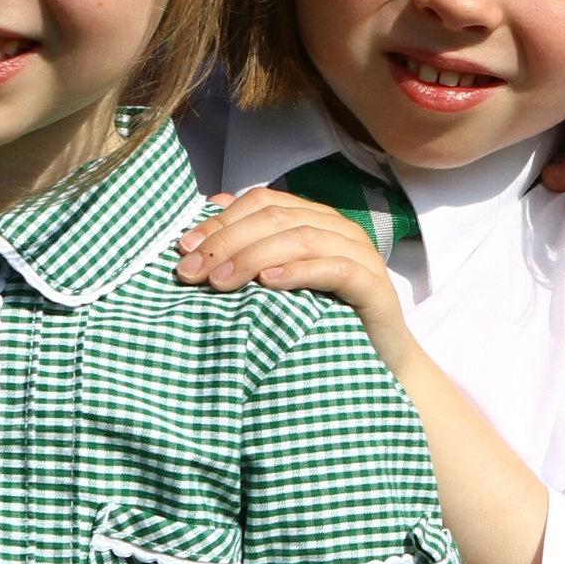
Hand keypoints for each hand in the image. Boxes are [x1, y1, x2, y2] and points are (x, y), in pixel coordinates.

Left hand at [176, 189, 408, 341]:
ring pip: (302, 238)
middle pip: (277, 217)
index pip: (263, 202)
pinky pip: (336, 268)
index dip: (221, 220)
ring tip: (219, 282)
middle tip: (191, 271)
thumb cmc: (325, 320)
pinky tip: (268, 283)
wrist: (380, 361)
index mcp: (317, 219)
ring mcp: (361, 255)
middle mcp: (340, 229)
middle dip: (227, 242)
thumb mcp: (280, 281)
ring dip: (253, 256)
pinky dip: (298, 271)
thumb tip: (209, 209)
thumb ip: (252, 248)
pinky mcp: (375, 286)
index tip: (183, 248)